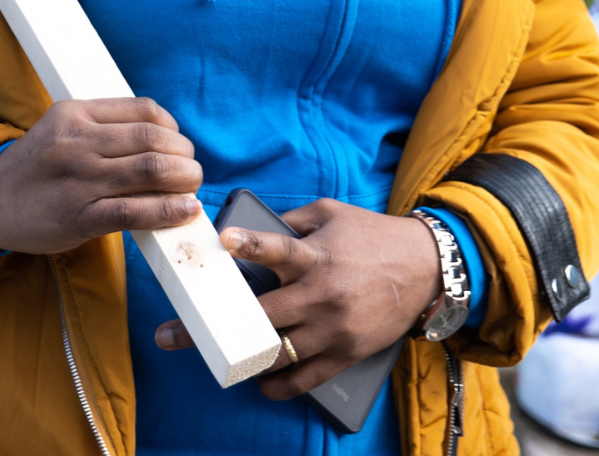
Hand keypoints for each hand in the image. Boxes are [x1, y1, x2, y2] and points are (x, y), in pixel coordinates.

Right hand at [0, 97, 202, 254]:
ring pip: (149, 170)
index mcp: (74, 113)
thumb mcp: (62, 130)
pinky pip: (133, 210)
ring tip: (192, 187)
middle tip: (192, 169)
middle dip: (184, 155)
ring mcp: (78, 179)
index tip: (179, 143)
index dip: (173, 127)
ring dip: (183, 179)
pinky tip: (185, 211)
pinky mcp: (78, 217)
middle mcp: (76, 142)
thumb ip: (105, 127)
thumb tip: (165, 139)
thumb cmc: (36, 167)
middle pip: (152, 139)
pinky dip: (167, 210)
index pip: (143, 110)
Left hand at [154, 199, 441, 399]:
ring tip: (214, 362)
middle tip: (172, 334)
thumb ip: (290, 221)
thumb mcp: (331, 213)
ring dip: (243, 359)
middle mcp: (322, 293)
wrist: (426, 267)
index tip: (224, 242)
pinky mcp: (346, 352)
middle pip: (261, 315)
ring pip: (278, 352)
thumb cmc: (372, 236)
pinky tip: (261, 384)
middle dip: (214, 326)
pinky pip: (306, 378)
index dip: (250, 243)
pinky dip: (280, 385)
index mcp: (317, 255)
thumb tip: (249, 229)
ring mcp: (334, 328)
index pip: (278, 246)